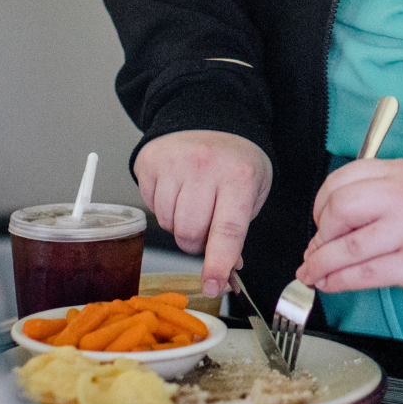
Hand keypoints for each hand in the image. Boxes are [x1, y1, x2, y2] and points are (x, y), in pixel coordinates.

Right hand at [132, 130, 272, 297]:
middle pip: (189, 233)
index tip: (213, 286)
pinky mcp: (150, 163)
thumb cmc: (235, 160)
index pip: (227, 231)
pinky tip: (177, 188)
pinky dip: (163, 207)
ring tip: (193, 199)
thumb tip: (226, 272)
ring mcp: (174, 164)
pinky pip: (151, 207)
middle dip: (196, 242)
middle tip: (207, 223)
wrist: (212, 117)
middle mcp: (204, 168)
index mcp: (238, 177)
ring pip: (167, 224)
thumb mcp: (252, 191)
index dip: (218, 264)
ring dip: (178, 224)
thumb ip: (238, 231)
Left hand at [295, 158, 402, 297]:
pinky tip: (329, 283)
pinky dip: (339, 281)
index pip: (342, 181)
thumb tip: (325, 227)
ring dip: (320, 264)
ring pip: (349, 249)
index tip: (318, 220)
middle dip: (320, 233)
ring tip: (311, 272)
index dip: (319, 204)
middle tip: (316, 248)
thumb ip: (370, 192)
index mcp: (399, 174)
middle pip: (341, 209)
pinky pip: (365, 276)